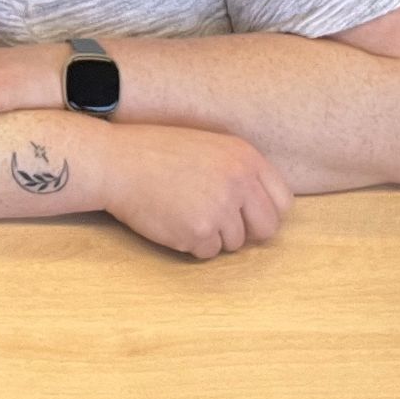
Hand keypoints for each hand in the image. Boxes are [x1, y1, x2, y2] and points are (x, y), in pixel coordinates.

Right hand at [96, 125, 290, 260]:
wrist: (117, 162)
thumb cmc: (158, 152)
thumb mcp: (209, 146)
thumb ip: (239, 171)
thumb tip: (260, 206)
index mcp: (245, 157)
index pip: (283, 201)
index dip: (264, 212)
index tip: (248, 214)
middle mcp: (239, 182)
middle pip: (266, 228)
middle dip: (246, 232)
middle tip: (218, 222)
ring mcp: (220, 208)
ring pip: (235, 243)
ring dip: (213, 235)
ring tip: (184, 210)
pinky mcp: (199, 231)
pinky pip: (208, 252)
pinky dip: (191, 243)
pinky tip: (172, 220)